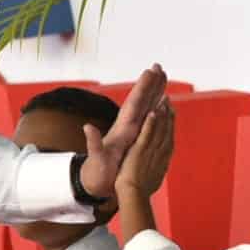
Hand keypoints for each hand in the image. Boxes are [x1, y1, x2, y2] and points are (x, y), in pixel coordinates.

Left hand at [78, 64, 168, 198]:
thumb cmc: (96, 173)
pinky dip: (157, 109)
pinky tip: (163, 103)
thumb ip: (93, 143)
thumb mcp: (95, 159)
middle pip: (141, 101)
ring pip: (146, 107)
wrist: (95, 183)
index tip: (149, 72)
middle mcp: (127, 127)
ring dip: (154, 92)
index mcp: (122, 130)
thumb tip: (87, 127)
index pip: (133, 105)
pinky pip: (150, 120)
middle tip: (158, 66)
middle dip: (150, 84)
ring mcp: (132, 132)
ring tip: (162, 77)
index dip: (142, 89)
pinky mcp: (136, 138)